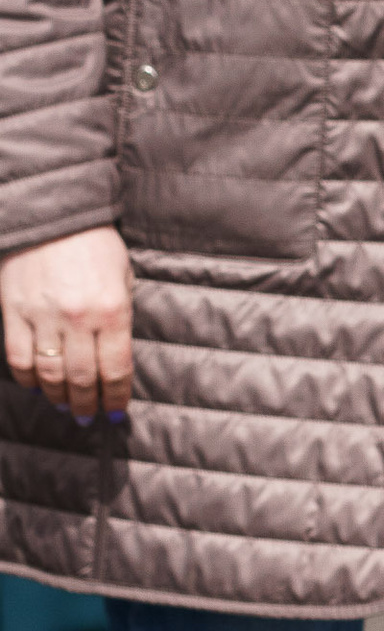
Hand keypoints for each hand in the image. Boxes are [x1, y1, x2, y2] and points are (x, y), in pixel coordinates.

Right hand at [0, 224, 134, 421]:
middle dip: (87, 404)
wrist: (52, 213)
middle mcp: (78, 319)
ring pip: (50, 374)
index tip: (116, 412)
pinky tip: (37, 386)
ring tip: (65, 406)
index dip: (116, 398)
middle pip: (83, 379)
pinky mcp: (13, 311)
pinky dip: (27, 379)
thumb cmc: (95, 245)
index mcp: (112, 311)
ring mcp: (42, 316)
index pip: (116, 370)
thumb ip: (120, 319)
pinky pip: (18, 358)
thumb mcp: (123, 279)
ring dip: (58, 397)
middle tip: (87, 416)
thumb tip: (115, 361)